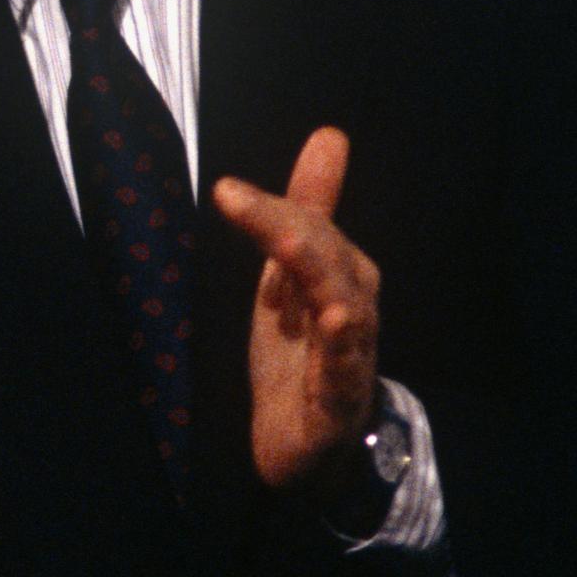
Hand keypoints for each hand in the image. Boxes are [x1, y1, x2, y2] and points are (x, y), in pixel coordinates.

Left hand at [212, 126, 382, 493]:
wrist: (304, 439)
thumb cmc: (300, 350)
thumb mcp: (289, 276)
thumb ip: (307, 209)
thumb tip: (329, 137)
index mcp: (340, 273)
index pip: (310, 230)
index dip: (272, 208)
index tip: (224, 188)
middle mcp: (353, 307)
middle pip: (325, 259)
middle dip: (286, 227)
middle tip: (234, 197)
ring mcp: (349, 356)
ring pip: (343, 310)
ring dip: (321, 280)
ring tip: (293, 247)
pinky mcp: (338, 400)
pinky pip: (342, 374)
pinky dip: (339, 353)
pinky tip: (333, 326)